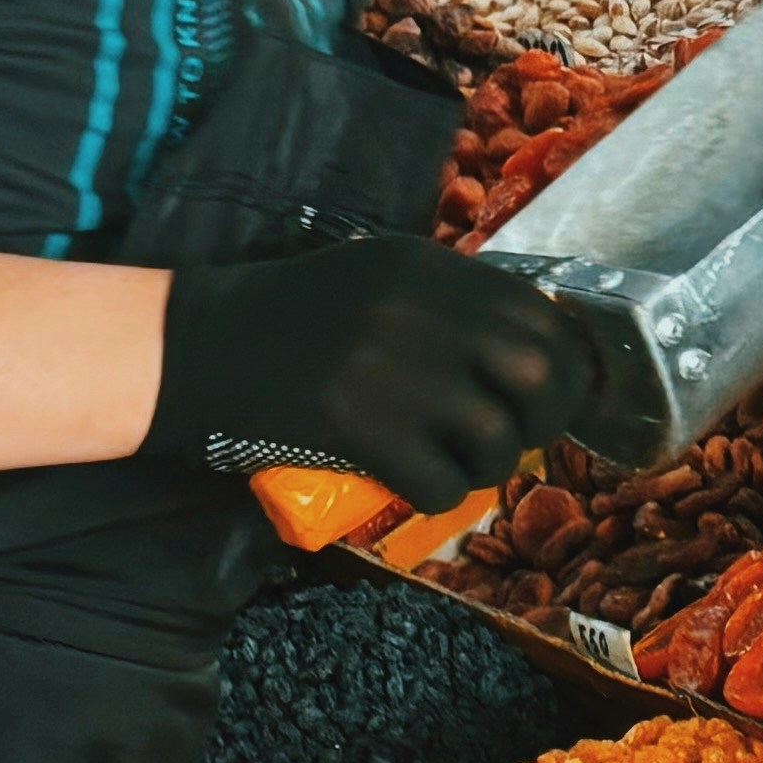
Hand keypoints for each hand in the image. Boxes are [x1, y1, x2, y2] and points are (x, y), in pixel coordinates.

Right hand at [147, 237, 586, 510]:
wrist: (195, 347)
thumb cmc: (293, 319)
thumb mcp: (381, 279)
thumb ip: (456, 304)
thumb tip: (546, 358)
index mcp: (431, 268)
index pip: (547, 319)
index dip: (567, 368)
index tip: (550, 397)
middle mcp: (422, 310)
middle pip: (544, 378)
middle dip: (544, 420)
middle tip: (513, 436)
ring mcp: (392, 369)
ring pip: (500, 443)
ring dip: (488, 467)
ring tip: (453, 460)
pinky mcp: (359, 428)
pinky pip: (443, 484)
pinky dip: (437, 494)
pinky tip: (409, 479)